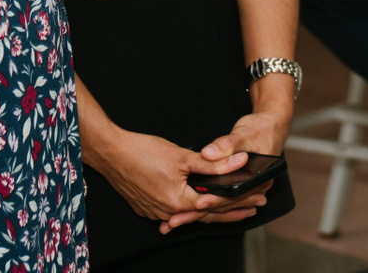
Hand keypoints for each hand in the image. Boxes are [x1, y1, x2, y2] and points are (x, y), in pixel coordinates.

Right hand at [91, 127, 267, 233]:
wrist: (111, 153)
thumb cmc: (142, 152)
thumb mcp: (182, 156)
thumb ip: (212, 164)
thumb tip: (238, 162)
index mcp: (179, 201)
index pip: (217, 205)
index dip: (240, 202)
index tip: (256, 199)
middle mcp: (168, 212)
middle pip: (206, 214)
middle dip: (232, 210)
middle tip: (254, 207)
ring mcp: (156, 212)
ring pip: (191, 214)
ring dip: (212, 210)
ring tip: (233, 208)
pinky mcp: (147, 207)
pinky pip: (175, 211)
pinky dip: (191, 208)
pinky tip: (198, 206)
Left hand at [161, 110, 289, 230]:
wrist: (270, 128)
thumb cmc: (261, 130)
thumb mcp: (244, 135)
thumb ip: (227, 145)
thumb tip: (209, 154)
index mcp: (258, 181)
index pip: (232, 196)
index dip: (215, 200)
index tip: (197, 203)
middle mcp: (251, 190)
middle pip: (222, 206)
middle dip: (197, 214)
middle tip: (175, 220)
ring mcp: (242, 191)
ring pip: (217, 206)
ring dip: (195, 214)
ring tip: (173, 222)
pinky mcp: (233, 187)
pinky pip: (215, 199)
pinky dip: (199, 204)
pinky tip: (182, 210)